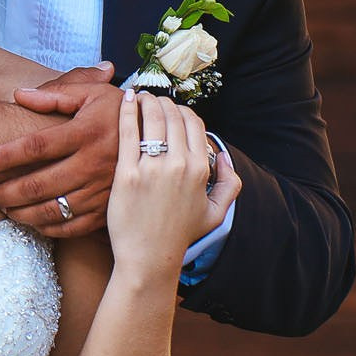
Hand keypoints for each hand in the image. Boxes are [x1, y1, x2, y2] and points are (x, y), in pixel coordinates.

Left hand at [0, 66, 122, 237]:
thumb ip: (56, 93)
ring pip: (52, 210)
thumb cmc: (118, 112)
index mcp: (86, 132)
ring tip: (4, 206)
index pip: (36, 146)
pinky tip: (32, 220)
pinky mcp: (107, 209)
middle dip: (5, 191)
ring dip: (21, 212)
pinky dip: (47, 227)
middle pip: (38, 184)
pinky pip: (71, 227)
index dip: (5, 155)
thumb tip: (19, 95)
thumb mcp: (92, 93)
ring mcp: (101, 190)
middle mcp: (94, 164)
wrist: (159, 138)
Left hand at [105, 90, 238, 274]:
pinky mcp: (127, 174)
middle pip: (172, 116)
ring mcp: (152, 168)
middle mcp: (179, 165)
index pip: (194, 123)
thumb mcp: (216, 213)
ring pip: (152, 118)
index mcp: (201, 170)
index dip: (182, 111)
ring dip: (146, 101)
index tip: (171, 110)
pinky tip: (125, 100)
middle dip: (162, 102)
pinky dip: (127, 111)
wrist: (149, 258)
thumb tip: (224, 157)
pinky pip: (128, 132)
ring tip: (139, 97)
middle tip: (152, 99)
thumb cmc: (180, 236)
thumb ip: (230, 184)